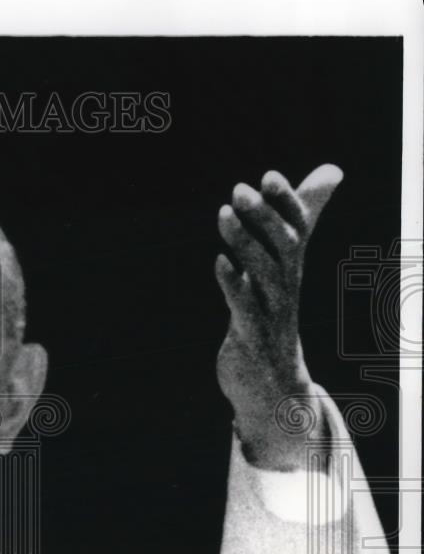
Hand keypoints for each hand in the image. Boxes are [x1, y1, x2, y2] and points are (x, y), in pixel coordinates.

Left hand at [214, 164, 341, 469]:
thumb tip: (333, 170)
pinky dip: (234, 284)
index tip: (269, 175)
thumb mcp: (282, 264)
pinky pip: (244, 308)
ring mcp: (271, 311)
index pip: (297, 228)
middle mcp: (286, 286)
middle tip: (240, 188)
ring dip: (245, 243)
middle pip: (283, 246)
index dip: (286, 202)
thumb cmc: (271, 313)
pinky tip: (219, 263)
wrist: (271, 382)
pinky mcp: (251, 335)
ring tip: (223, 214)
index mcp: (291, 267)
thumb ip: (297, 218)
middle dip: (264, 216)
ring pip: (265, 274)